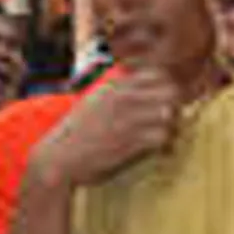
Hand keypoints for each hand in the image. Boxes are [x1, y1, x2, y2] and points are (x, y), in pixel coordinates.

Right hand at [29, 66, 180, 189]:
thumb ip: (116, 92)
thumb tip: (138, 86)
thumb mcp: (93, 102)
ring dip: (171, 126)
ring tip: (163, 135)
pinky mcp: (129, 142)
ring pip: (169, 114)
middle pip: (170, 91)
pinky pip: (162, 137)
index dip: (166, 88)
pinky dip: (164, 145)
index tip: (162, 102)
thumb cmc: (77, 132)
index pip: (157, 74)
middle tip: (168, 120)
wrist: (58, 158)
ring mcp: (126, 120)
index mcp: (114, 87)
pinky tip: (157, 149)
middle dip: (175, 106)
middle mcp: (122, 99)